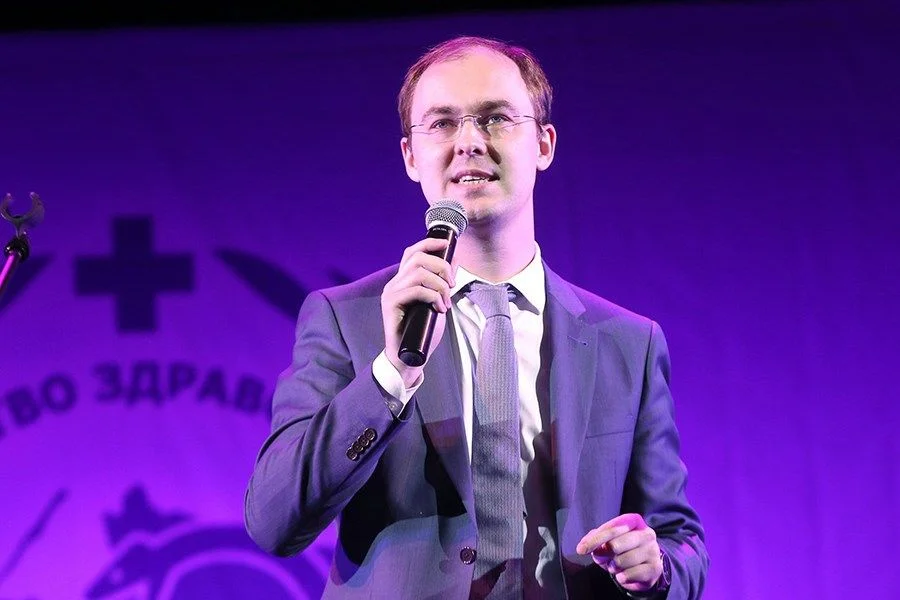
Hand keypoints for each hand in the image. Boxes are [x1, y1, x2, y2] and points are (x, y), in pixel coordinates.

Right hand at [381, 237, 455, 385]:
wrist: (408, 357)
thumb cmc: (422, 331)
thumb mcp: (437, 302)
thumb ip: (442, 283)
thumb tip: (454, 262)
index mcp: (403, 280)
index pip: (412, 252)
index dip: (429, 243)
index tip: (447, 244)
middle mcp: (394, 283)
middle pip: (417, 258)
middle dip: (441, 267)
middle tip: (451, 285)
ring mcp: (391, 293)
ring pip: (418, 273)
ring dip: (439, 286)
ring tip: (445, 303)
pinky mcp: (390, 304)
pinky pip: (415, 290)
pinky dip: (432, 296)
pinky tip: (439, 309)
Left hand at [576, 513, 663, 594]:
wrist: (645, 566)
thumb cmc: (623, 549)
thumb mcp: (607, 540)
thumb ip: (594, 539)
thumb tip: (583, 547)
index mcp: (634, 521)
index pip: (612, 528)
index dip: (595, 539)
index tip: (581, 550)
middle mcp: (647, 533)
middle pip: (615, 545)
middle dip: (604, 554)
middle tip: (604, 559)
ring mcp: (653, 551)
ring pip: (621, 561)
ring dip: (613, 567)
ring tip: (617, 565)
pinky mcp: (655, 568)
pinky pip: (628, 575)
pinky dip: (621, 577)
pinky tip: (625, 573)